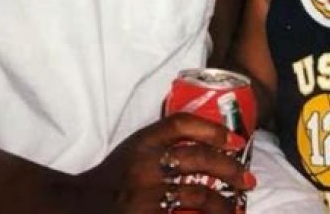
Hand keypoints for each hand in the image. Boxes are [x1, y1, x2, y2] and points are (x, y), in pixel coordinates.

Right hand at [69, 112, 254, 212]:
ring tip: (237, 207)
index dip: (212, 128)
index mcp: (142, 142)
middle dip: (229, 168)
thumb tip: (208, 140)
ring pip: (198, 196)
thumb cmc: (114, 176)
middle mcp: (146, 166)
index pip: (180, 124)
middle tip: (249, 179)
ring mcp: (147, 197)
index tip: (235, 140)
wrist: (80, 206)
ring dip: (223, 203)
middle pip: (197, 159)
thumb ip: (162, 143)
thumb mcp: (134, 149)